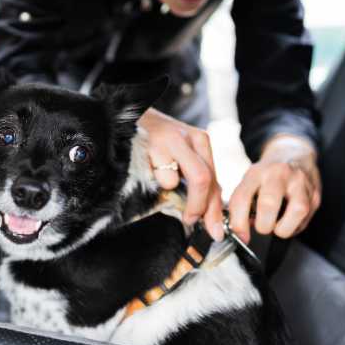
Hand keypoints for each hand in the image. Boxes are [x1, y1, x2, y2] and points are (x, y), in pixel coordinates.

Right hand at [137, 108, 224, 240]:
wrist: (130, 114)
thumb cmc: (156, 140)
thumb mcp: (183, 154)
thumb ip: (196, 179)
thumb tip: (209, 214)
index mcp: (200, 140)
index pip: (214, 179)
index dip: (214, 209)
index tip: (215, 230)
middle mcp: (187, 138)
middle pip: (202, 179)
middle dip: (197, 207)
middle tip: (191, 220)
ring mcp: (165, 140)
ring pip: (172, 181)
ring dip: (165, 188)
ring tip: (157, 175)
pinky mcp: (146, 145)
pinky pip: (149, 174)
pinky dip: (149, 178)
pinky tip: (146, 165)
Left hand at [228, 134, 321, 242]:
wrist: (292, 153)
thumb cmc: (268, 174)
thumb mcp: (250, 181)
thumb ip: (242, 203)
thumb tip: (242, 231)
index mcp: (256, 172)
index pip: (242, 198)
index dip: (239, 223)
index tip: (241, 235)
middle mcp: (278, 174)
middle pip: (269, 204)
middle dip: (264, 225)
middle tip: (262, 227)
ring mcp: (299, 182)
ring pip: (297, 210)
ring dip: (284, 228)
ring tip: (278, 227)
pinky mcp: (314, 193)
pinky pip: (307, 216)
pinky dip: (296, 226)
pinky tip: (289, 221)